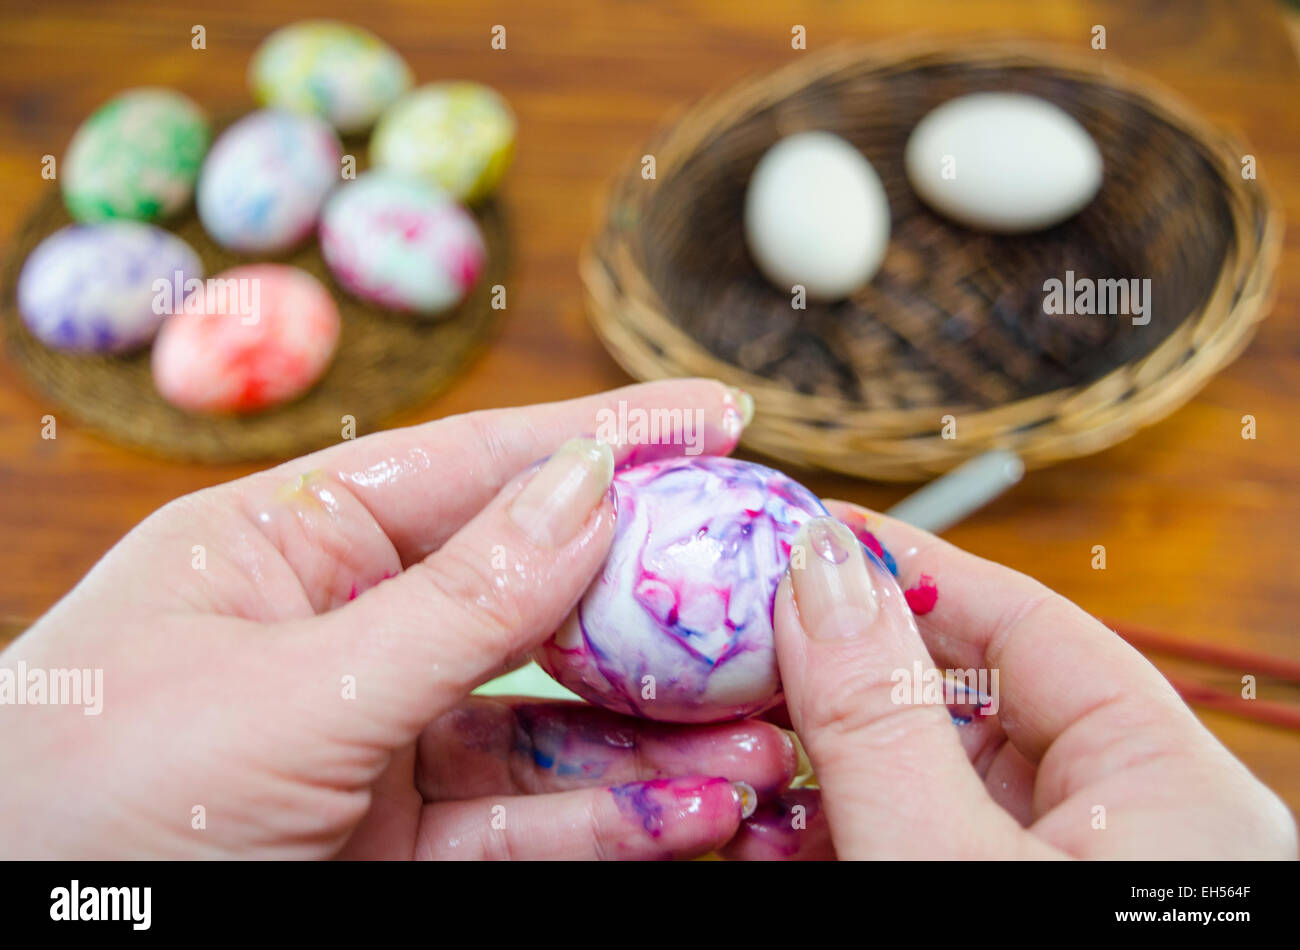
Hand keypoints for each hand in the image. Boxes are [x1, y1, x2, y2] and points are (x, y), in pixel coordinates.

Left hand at [0, 380, 796, 858]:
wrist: (11, 946)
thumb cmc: (82, 802)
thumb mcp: (286, 693)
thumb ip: (456, 603)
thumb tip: (591, 488)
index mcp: (288, 545)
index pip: (475, 468)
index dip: (605, 441)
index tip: (717, 420)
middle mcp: (342, 630)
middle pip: (534, 597)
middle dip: (657, 606)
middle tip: (774, 598)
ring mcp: (375, 738)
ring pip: (546, 722)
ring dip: (657, 732)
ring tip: (765, 731)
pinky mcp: (396, 838)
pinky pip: (522, 818)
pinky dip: (611, 817)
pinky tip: (697, 807)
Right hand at [723, 501, 1296, 859]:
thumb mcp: (939, 855)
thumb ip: (878, 716)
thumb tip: (816, 564)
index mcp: (1174, 792)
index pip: (1031, 626)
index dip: (912, 571)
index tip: (812, 534)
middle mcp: (1130, 826)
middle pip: (971, 700)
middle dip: (848, 676)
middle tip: (748, 642)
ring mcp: (1061, 871)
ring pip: (930, 778)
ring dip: (825, 761)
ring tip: (736, 739)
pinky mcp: (1002, 899)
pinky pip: (917, 839)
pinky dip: (840, 827)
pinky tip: (767, 825)